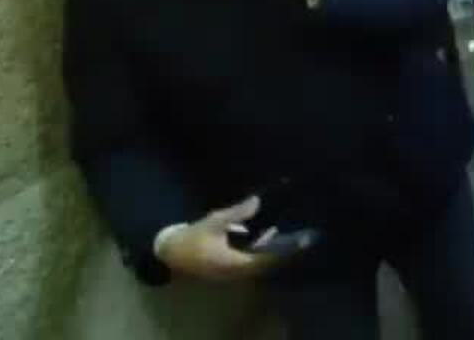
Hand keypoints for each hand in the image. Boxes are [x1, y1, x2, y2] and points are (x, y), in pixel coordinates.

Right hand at [154, 197, 295, 281]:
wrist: (170, 252)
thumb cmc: (192, 238)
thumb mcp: (214, 222)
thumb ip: (237, 212)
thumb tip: (258, 201)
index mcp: (235, 263)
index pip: (268, 259)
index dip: (286, 250)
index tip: (303, 241)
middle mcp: (237, 272)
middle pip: (268, 263)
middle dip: (284, 250)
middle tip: (303, 236)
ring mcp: (233, 272)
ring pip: (260, 263)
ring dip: (274, 251)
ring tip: (291, 236)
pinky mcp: (228, 269)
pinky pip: (252, 261)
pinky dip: (262, 251)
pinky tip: (268, 236)